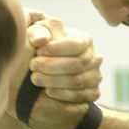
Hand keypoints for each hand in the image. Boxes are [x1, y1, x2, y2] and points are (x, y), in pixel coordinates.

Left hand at [5, 12, 102, 128]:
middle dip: (51, 66)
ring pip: (78, 81)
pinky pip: (81, 96)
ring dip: (54, 81)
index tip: (37, 51)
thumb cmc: (43, 47)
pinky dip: (62, 95)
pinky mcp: (93, 93)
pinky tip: (47, 91)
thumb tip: (41, 40)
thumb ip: (37, 32)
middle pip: (77, 64)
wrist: (47, 70)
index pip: (75, 44)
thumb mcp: (38, 35)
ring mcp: (95, 76)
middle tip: (33, 66)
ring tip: (35, 78)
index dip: (55, 48)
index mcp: (85, 40)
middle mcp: (94, 58)